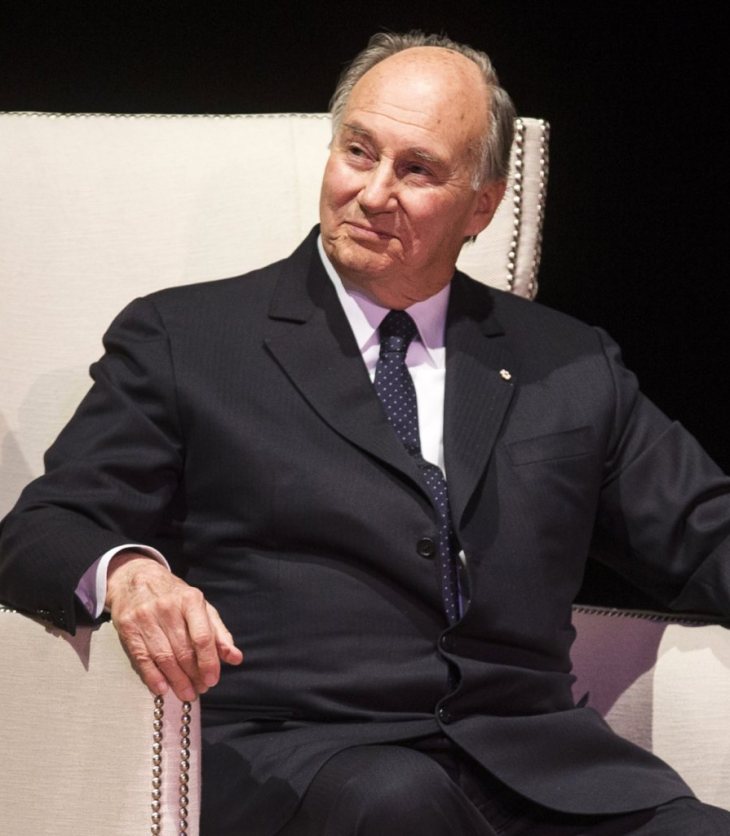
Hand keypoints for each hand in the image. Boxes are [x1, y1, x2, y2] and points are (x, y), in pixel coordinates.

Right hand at [106, 552, 242, 700]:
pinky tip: (163, 688)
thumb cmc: (175, 597)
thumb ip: (219, 633)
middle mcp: (168, 607)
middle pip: (183, 651)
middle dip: (193, 675)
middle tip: (200, 689)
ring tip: (186, 693)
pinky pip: (142, 658)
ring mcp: (145, 617)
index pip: (202, 636)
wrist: (137, 578)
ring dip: (176, 680)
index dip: (209, 662)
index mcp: (190, 600)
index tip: (212, 680)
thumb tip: (235, 658)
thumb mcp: (201, 607)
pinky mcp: (128, 628)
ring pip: (164, 657)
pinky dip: (153, 677)